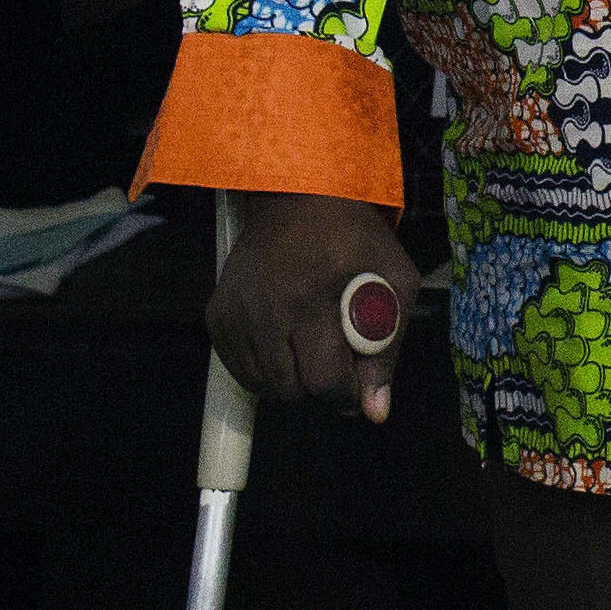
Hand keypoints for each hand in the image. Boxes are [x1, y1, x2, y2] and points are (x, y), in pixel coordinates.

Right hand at [207, 189, 416, 421]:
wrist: (297, 197)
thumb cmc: (356, 241)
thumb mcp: (395, 284)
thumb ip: (387, 350)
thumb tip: (374, 412)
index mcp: (316, 300)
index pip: (324, 381)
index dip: (345, 395)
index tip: (355, 386)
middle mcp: (267, 310)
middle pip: (290, 390)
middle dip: (318, 390)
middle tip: (333, 365)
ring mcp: (236, 312)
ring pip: (261, 385)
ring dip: (290, 382)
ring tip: (309, 352)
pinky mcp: (215, 314)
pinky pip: (237, 368)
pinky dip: (262, 369)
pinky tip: (283, 344)